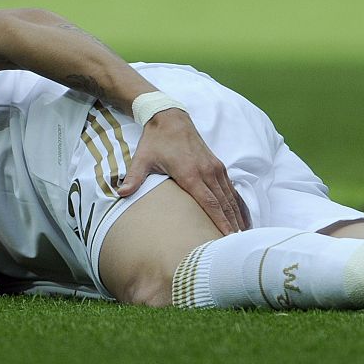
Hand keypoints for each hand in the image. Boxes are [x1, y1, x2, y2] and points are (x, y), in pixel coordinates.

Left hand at [116, 109, 248, 234]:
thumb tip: (121, 193)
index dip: (219, 221)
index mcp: (190, 173)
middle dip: (231, 225)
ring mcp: (215, 168)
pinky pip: (231, 188)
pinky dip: (237, 204)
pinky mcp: (218, 165)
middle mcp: (207, 171)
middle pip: (223, 204)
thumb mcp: (142, 159)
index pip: (209, 203)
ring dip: (237, 216)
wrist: (170, 118)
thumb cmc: (155, 141)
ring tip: (242, 236)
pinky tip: (241, 217)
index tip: (227, 237)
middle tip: (237, 245)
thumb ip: (134, 178)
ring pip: (230, 197)